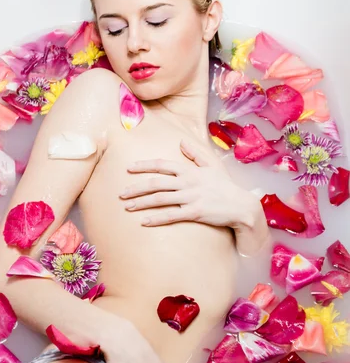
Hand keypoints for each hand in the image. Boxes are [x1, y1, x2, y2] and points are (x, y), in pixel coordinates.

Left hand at [120, 138, 254, 227]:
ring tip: (127, 207)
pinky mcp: (195, 213)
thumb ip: (196, 152)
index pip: (162, 164)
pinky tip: (143, 221)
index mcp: (190, 170)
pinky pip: (171, 216)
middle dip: (136, 187)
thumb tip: (181, 141)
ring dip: (141, 203)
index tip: (129, 168)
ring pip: (160, 199)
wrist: (241, 206)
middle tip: (121, 193)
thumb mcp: (213, 164)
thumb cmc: (225, 186)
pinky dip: (156, 219)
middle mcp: (188, 182)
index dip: (144, 166)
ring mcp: (191, 198)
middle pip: (156, 183)